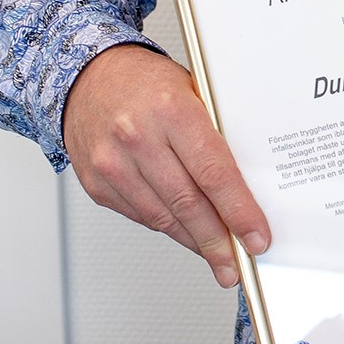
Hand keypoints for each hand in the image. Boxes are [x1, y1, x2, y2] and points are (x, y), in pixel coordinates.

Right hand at [62, 44, 270, 286]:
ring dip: (194, 242)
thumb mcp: (191, 92)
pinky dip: (167, 227)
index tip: (257, 237)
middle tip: (237, 266)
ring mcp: (112, 164)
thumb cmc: (145, 82)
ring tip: (217, 258)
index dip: (239, 212)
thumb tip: (246, 184)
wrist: (86, 78)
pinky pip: (141, 216)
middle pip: (188, 204)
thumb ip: (214, 134)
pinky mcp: (97, 185)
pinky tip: (185, 232)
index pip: (214, 173)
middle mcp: (137, 138)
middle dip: (218, 242)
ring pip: (163, 218)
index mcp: (171, 111)